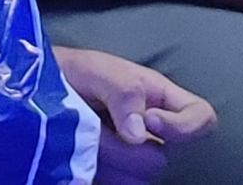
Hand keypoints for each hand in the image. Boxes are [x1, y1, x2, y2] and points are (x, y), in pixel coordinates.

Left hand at [54, 45, 215, 183]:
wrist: (41, 91)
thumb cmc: (75, 71)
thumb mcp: (99, 70)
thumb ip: (124, 93)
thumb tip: (139, 133)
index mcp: (160, 100)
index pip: (201, 118)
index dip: (183, 126)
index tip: (148, 120)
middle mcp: (152, 133)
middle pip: (163, 160)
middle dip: (127, 149)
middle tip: (98, 127)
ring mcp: (132, 158)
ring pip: (139, 179)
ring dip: (107, 162)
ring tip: (85, 140)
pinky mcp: (113, 176)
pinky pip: (119, 184)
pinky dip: (99, 176)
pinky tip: (82, 159)